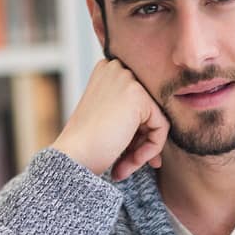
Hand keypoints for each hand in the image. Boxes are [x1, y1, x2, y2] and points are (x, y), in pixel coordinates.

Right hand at [51, 59, 168, 181]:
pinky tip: (132, 161)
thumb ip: (132, 114)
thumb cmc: (86, 144)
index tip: (127, 153)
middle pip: (150, 108)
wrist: (73, 157)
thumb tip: (159, 126)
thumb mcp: (109, 118)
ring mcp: (127, 80)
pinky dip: (151, 148)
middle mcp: (116, 68)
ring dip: (145, 148)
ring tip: (126, 167)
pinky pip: (161, 127)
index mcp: (106, 70)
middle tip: (128, 164)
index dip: (136, 131)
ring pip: (157, 118)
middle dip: (142, 140)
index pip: (139, 101)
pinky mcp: (139, 96)